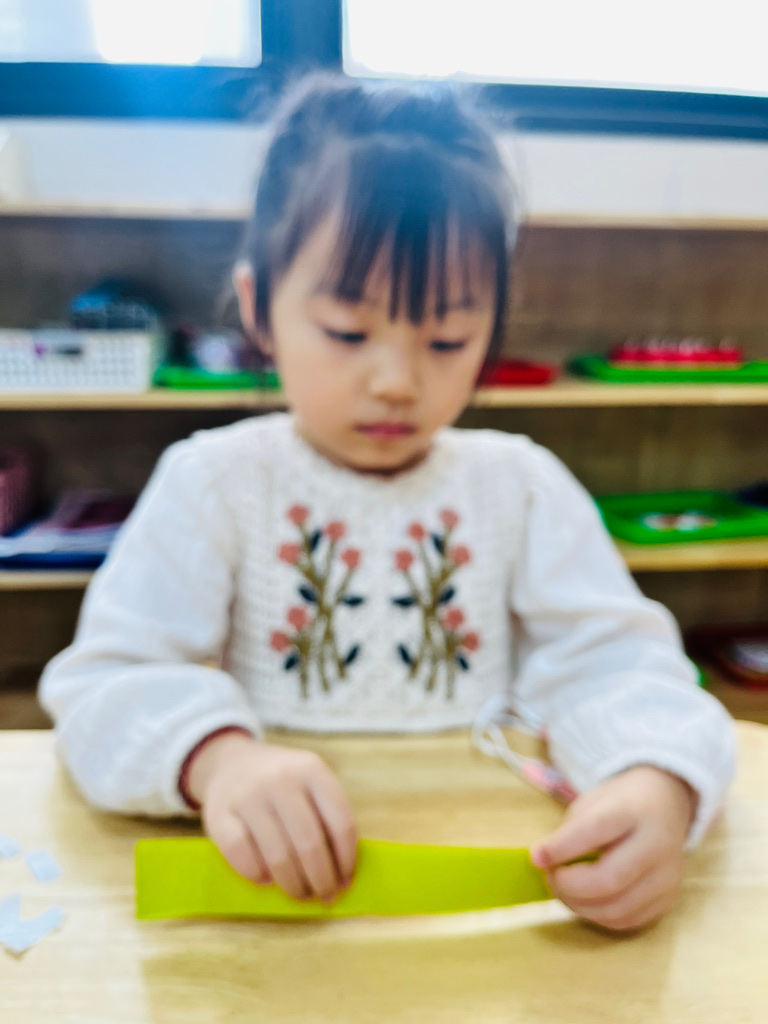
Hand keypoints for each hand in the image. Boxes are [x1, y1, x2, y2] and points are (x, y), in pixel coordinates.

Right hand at [187, 732, 357, 902]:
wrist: (230, 763)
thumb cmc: (281, 783)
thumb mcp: (310, 781)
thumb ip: (328, 815)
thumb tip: (341, 872)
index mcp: (311, 770)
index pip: (341, 822)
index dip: (347, 859)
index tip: (345, 881)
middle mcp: (281, 779)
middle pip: (309, 843)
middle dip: (321, 879)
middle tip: (324, 896)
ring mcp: (248, 795)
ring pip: (277, 855)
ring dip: (293, 885)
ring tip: (300, 893)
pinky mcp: (219, 814)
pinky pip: (241, 855)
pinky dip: (257, 875)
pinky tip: (267, 880)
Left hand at [531, 766, 696, 931]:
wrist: (666, 806)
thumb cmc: (621, 804)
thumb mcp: (593, 802)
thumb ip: (571, 831)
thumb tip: (545, 864)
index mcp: (634, 811)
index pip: (595, 832)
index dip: (561, 848)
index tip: (536, 857)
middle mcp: (657, 845)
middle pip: (608, 880)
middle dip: (569, 886)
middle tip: (550, 877)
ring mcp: (667, 877)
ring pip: (616, 909)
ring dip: (579, 906)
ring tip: (563, 889)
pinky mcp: (668, 900)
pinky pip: (625, 921)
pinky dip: (597, 915)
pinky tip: (585, 900)